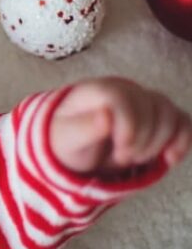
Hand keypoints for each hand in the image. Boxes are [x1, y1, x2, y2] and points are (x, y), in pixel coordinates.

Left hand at [49, 77, 191, 175]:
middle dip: (141, 142)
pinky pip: (184, 122)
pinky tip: (169, 159)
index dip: (128, 128)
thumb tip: (106, 116)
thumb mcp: (68, 138)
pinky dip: (182, 142)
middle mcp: (125, 89)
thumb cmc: (69, 139)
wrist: (78, 144)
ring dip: (158, 144)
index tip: (118, 151)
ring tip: (136, 158)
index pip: (122, 99)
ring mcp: (145, 100)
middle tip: (120, 158)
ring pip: (170, 114)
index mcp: (98, 89)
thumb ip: (84, 128)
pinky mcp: (161, 115)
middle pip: (151, 108)